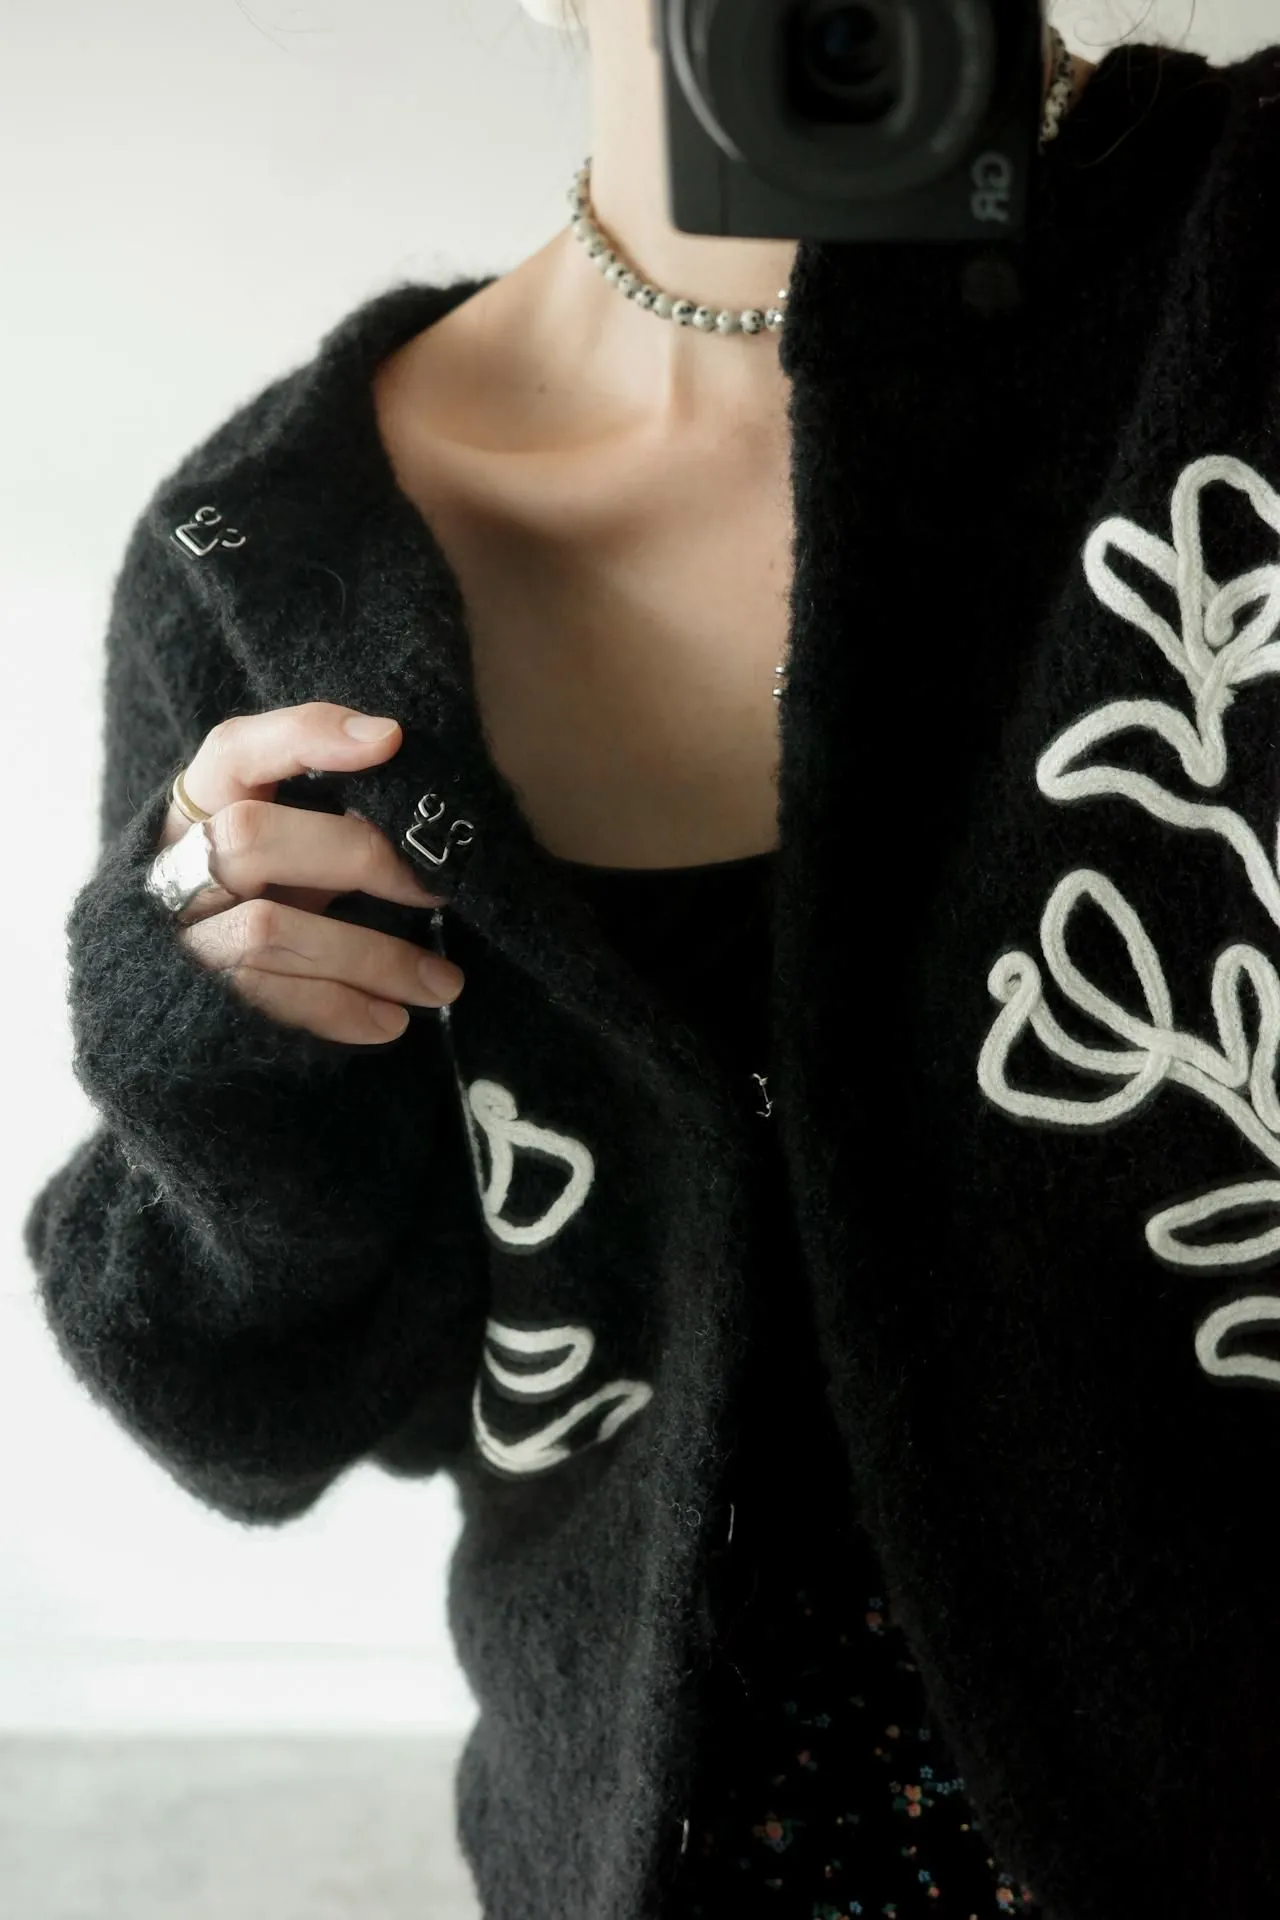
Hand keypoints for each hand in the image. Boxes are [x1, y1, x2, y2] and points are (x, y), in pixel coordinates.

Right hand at [154, 702, 464, 1043]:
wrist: (177, 1006)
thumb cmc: (263, 901)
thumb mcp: (289, 846)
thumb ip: (334, 817)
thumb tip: (429, 810)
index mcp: (199, 806)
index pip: (236, 750)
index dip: (305, 737)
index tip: (391, 738)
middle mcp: (174, 863)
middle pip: (249, 837)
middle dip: (355, 857)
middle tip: (435, 889)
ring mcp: (178, 932)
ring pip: (269, 929)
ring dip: (373, 957)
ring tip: (444, 983)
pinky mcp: (196, 997)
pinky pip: (269, 998)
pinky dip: (340, 1009)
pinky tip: (393, 1020)